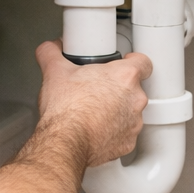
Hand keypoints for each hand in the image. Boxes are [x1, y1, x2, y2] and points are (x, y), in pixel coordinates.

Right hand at [35, 40, 151, 167]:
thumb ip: (52, 53)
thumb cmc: (67, 110)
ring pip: (131, 113)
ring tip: (95, 111)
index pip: (143, 63)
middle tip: (99, 89)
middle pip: (134, 89)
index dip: (133, 62)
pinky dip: (114, 132)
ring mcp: (134, 123)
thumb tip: (49, 49)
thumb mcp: (55, 72)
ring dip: (118, 111)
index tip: (124, 64)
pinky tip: (97, 130)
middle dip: (119, 89)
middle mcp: (135, 99)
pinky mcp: (128, 143)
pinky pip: (125, 134)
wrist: (65, 142)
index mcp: (124, 77)